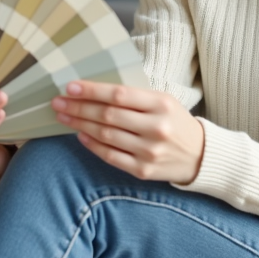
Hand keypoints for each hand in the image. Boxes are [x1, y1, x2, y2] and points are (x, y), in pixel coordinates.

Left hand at [51, 80, 204, 184]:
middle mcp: (155, 128)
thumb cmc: (176, 122)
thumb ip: (135, 97)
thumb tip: (94, 91)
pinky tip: (80, 134)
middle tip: (58, 102)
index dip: (92, 91)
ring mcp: (149, 151)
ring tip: (64, 116)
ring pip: (106, 136)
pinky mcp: (143, 170)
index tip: (70, 87)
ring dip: (81, 124)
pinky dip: (93, 145)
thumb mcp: (164, 101)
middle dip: (79, 107)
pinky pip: (111, 156)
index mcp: (161, 104)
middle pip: (108, 115)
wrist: (201, 156)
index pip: (119, 95)